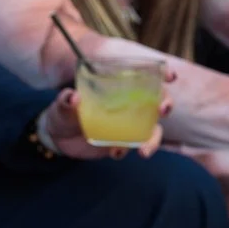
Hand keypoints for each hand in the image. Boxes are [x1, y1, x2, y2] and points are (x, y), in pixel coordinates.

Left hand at [42, 83, 172, 159]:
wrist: (58, 138)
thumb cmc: (63, 112)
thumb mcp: (62, 105)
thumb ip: (66, 101)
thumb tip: (73, 97)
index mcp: (118, 87)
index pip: (145, 76)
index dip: (162, 74)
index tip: (171, 76)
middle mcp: (129, 104)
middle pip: (157, 101)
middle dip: (166, 104)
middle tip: (163, 110)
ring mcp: (129, 124)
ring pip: (153, 130)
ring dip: (153, 140)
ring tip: (143, 151)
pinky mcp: (124, 141)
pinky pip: (135, 146)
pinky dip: (128, 150)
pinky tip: (115, 153)